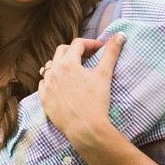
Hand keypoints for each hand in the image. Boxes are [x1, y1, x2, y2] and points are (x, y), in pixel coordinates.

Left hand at [38, 33, 123, 155]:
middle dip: (75, 51)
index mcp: (68, 63)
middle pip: (61, 51)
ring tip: (74, 70)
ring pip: (50, 66)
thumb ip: (111, 53)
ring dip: (61, 64)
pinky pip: (44, 83)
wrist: (86, 129)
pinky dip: (52, 80)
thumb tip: (120, 35)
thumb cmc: (97, 101)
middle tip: (88, 57)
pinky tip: (62, 85)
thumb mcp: (104, 74)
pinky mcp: (44, 99)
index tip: (100, 49)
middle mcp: (53, 71)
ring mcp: (47, 86)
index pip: (78, 44)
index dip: (91, 44)